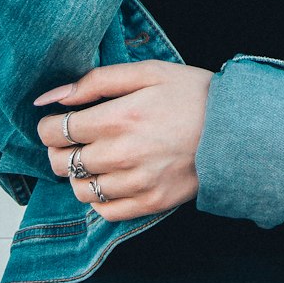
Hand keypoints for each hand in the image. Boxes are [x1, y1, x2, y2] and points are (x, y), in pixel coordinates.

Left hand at [33, 60, 214, 220]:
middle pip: (62, 162)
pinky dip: (97, 197)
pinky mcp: (150, 203)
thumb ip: (95, 81)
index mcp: (120, 118)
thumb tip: (51, 97)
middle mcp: (123, 155)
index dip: (48, 126)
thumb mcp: (146, 72)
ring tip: (92, 157)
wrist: (235, 129)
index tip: (55, 121)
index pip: (57, 131)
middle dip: (58, 149)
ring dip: (77, 174)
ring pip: (79, 189)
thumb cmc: (190, 94)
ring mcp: (137, 183)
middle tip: (71, 139)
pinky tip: (109, 178)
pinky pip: (104, 210)